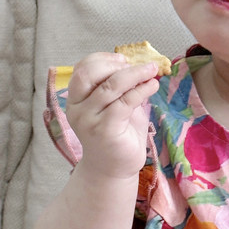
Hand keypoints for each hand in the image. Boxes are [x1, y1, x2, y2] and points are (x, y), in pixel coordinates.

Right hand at [65, 53, 159, 178]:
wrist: (113, 170)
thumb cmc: (116, 135)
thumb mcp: (114, 105)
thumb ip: (118, 87)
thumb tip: (140, 63)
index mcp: (75, 99)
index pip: (82, 68)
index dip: (103, 58)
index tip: (124, 59)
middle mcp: (77, 109)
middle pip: (90, 73)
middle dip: (116, 64)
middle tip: (140, 66)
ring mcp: (89, 120)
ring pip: (111, 86)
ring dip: (136, 74)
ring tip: (152, 72)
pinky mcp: (105, 130)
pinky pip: (124, 102)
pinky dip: (141, 90)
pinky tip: (152, 86)